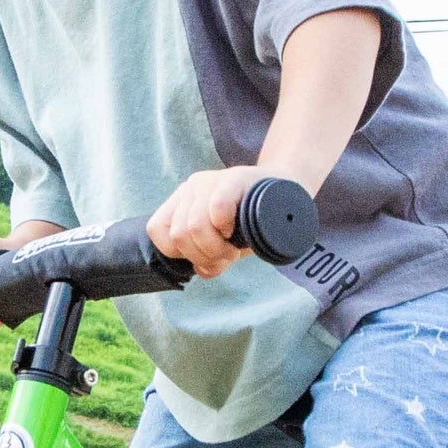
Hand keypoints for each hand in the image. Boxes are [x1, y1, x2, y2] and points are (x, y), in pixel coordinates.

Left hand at [147, 167, 265, 276]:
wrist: (289, 198)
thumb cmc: (252, 225)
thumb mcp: (224, 244)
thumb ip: (208, 257)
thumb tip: (202, 269)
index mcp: (181, 202)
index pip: (158, 230)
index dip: (181, 253)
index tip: (206, 257)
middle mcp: (191, 188)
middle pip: (179, 235)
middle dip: (205, 255)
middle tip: (228, 255)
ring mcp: (211, 180)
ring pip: (194, 227)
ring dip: (217, 249)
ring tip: (234, 248)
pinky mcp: (235, 178)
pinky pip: (217, 207)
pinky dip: (225, 226)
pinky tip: (237, 230)